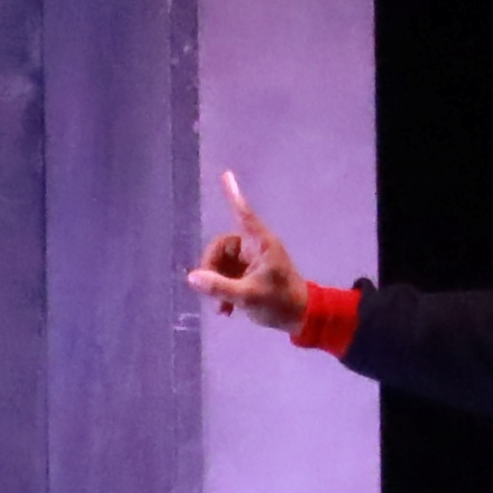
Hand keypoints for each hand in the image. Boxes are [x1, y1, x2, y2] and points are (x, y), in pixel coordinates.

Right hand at [183, 168, 312, 330]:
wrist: (300, 318)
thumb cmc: (280, 302)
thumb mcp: (248, 297)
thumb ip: (219, 287)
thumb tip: (192, 277)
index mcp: (261, 245)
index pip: (244, 215)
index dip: (234, 195)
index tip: (226, 174)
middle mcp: (254, 248)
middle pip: (221, 247)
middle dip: (212, 268)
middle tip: (210, 291)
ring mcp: (250, 262)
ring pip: (221, 264)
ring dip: (216, 284)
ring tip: (222, 307)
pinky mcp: (247, 275)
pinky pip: (225, 276)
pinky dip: (221, 291)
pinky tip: (225, 310)